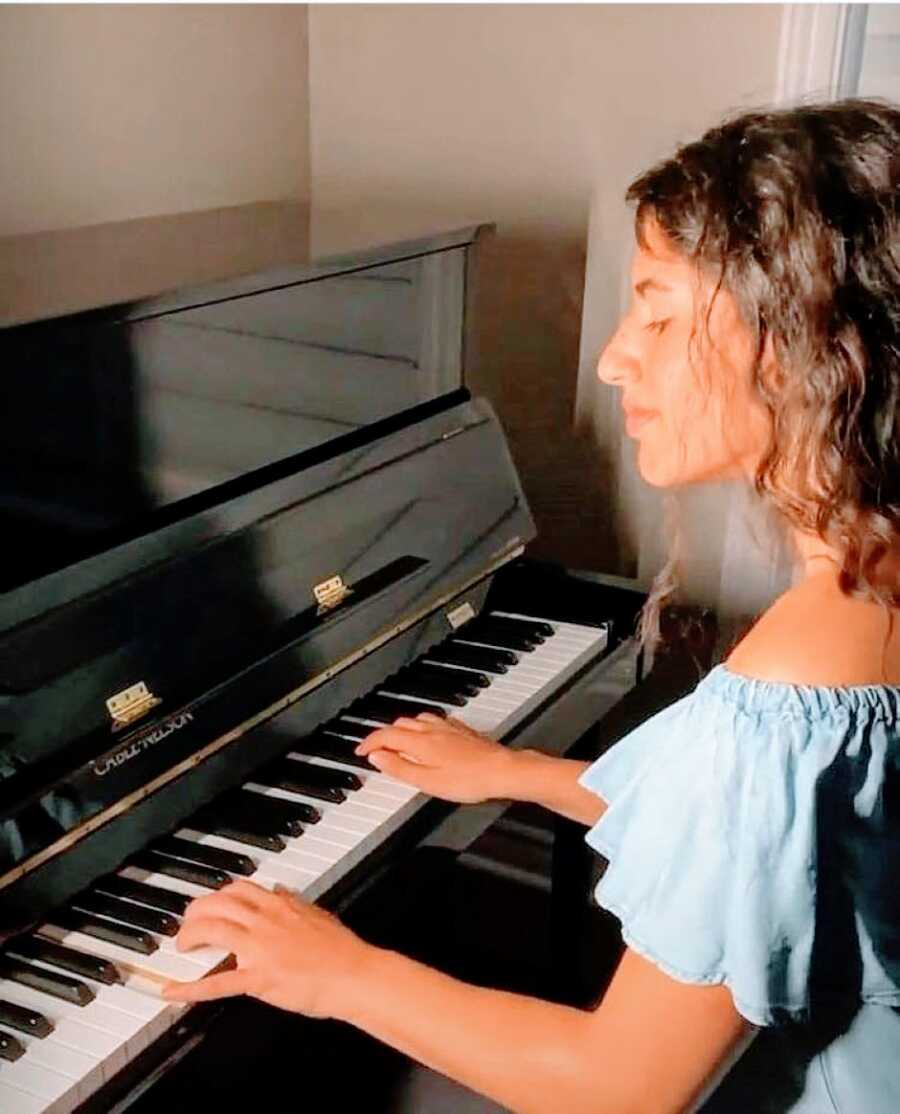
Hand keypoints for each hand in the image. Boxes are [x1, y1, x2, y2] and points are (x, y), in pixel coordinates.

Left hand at [161, 880, 370, 1017]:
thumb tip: (280, 893)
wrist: (353, 974)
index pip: (239, 889)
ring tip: (182, 944)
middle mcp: (265, 920)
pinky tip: (169, 990)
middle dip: (195, 911)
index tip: (210, 904)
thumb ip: (294, 904)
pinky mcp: (258, 978)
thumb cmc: (341, 949)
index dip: (218, 896)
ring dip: (189, 936)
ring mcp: (259, 949)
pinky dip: (188, 988)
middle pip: (217, 904)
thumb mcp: (317, 914)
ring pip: (212, 930)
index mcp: (280, 905)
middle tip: (187, 923)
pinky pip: (216, 982)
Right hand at [356, 713, 514, 803]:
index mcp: (420, 742)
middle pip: (399, 724)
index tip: (359, 750)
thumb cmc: (468, 780)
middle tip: (376, 747)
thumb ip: (399, 768)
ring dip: (402, 727)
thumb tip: (376, 756)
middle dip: (383, 734)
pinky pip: (435, 719)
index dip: (369, 742)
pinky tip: (428, 733)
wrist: (502, 771)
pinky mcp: (462, 729)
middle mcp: (432, 730)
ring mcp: (449, 727)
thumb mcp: (427, 781)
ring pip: (417, 719)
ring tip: (398, 739)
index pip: (386, 735)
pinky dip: (422, 725)